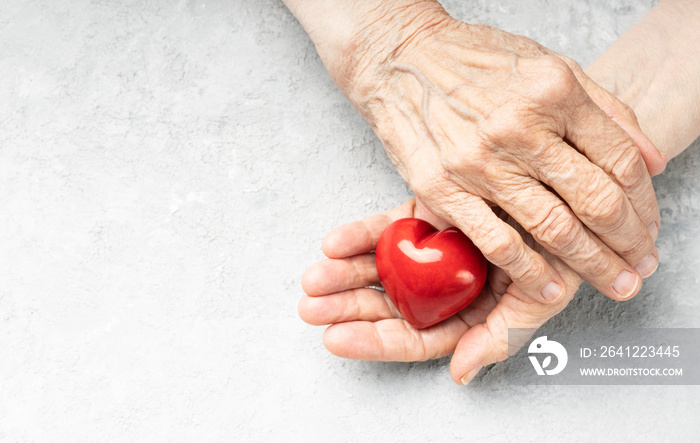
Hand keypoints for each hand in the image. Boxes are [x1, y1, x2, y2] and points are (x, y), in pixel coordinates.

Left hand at [299, 199, 583, 383]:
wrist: (571, 185)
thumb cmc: (566, 243)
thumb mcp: (541, 293)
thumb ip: (502, 334)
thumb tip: (460, 373)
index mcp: (470, 312)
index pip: (417, 336)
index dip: (377, 341)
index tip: (337, 339)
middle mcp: (448, 286)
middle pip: (390, 305)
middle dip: (348, 307)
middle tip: (312, 306)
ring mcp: (435, 251)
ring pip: (382, 270)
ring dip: (344, 274)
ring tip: (314, 278)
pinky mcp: (427, 215)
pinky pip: (387, 230)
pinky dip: (361, 237)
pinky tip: (336, 242)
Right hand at [335, 6, 665, 303]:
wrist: (401, 60)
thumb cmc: (475, 61)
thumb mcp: (551, 65)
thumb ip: (606, 110)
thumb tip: (653, 160)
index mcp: (554, 91)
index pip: (620, 161)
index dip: (645, 204)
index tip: (648, 228)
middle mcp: (520, 127)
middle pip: (595, 200)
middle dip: (628, 243)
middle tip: (642, 267)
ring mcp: (479, 162)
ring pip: (553, 228)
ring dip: (592, 265)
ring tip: (615, 283)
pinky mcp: (443, 188)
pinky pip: (496, 242)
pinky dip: (530, 273)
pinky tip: (551, 289)